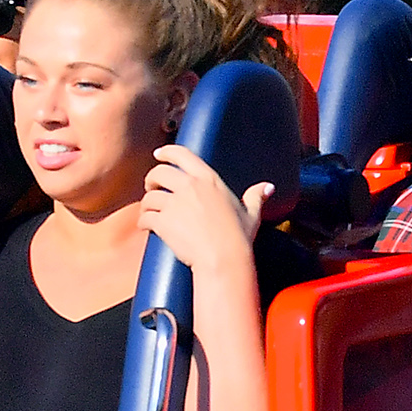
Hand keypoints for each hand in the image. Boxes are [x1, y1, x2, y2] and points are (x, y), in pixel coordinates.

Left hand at [139, 145, 271, 277]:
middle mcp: (189, 186)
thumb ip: (256, 197)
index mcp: (209, 179)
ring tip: (148, 211)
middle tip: (152, 188)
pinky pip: (145, 216)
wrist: (223, 259)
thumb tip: (268, 187)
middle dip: (152, 179)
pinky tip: (145, 226)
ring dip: (146, 204)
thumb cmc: (238, 238)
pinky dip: (143, 221)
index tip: (159, 154)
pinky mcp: (163, 222)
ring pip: (149, 197)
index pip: (183, 155)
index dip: (167, 152)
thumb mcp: (251, 214)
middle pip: (159, 172)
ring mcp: (174, 204)